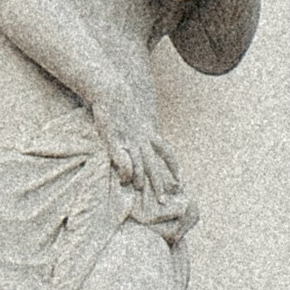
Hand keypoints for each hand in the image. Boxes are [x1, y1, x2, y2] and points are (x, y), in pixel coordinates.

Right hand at [89, 73, 176, 199]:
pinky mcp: (114, 138)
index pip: (166, 152)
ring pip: (140, 162)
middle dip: (159, 183)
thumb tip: (141, 134)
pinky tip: (125, 179)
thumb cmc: (119, 101)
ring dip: (142, 178)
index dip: (173, 166)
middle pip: (154, 164)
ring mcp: (129, 139)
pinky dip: (126, 168)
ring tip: (141, 190)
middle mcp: (142, 138)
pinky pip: (122, 157)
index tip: (180, 180)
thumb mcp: (134, 115)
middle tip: (163, 201)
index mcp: (148, 132)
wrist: (110, 89)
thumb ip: (138, 127)